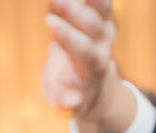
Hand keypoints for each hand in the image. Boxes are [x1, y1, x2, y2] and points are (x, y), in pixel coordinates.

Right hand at [41, 0, 133, 132]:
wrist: (86, 75)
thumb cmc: (66, 88)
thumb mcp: (61, 100)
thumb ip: (63, 100)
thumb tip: (73, 100)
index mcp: (93, 67)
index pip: (83, 50)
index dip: (67, 36)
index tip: (49, 22)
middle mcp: (103, 44)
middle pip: (92, 25)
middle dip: (73, 12)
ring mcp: (106, 25)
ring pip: (102, 6)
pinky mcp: (103, 11)